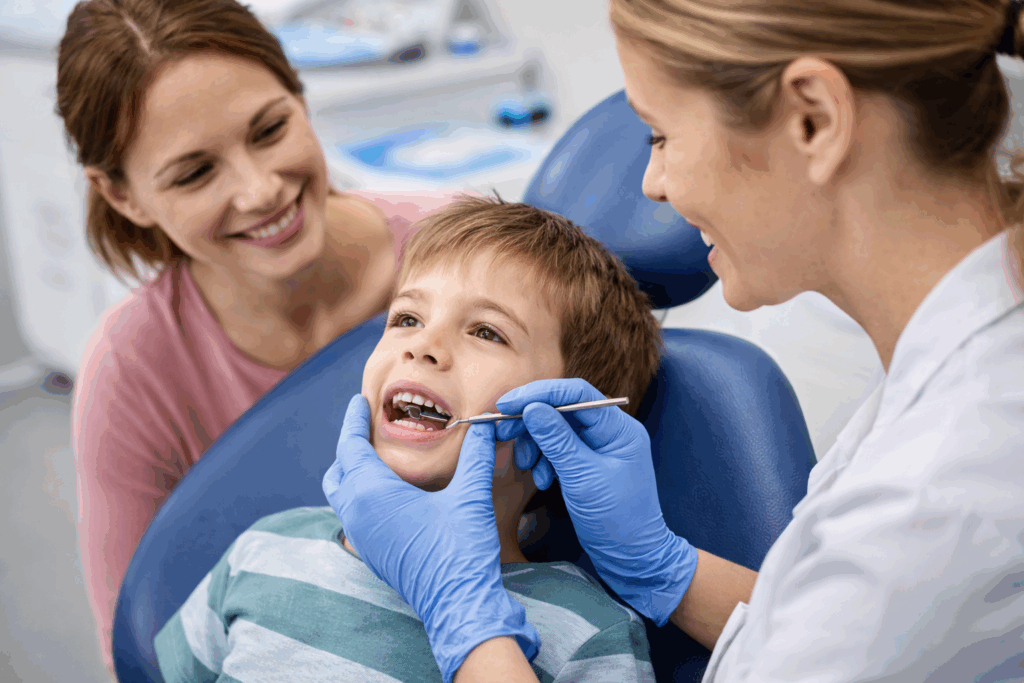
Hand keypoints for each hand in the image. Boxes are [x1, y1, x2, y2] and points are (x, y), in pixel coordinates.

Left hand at [322, 394, 539, 682]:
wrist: (458, 605)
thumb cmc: (461, 550)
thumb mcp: (471, 495)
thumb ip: (476, 454)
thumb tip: (485, 423)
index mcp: (373, 493)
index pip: (351, 446)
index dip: (354, 420)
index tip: (359, 401)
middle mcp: (358, 514)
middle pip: (338, 470)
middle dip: (348, 444)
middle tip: (365, 424)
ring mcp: (361, 537)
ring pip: (340, 495)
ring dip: (350, 471)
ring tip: (373, 455)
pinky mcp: (371, 554)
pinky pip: (351, 515)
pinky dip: (358, 494)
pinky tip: (386, 492)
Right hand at [495, 378, 697, 625]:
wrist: (632, 558)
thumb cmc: (616, 520)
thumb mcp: (582, 477)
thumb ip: (557, 440)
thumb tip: (532, 407)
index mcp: (619, 429)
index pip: (577, 393)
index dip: (539, 393)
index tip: (507, 403)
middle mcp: (610, 432)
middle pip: (562, 408)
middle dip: (531, 420)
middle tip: (503, 432)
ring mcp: (598, 448)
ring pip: (556, 429)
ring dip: (535, 444)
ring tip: (528, 468)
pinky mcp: (587, 463)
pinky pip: (558, 449)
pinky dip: (544, 460)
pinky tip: (541, 480)